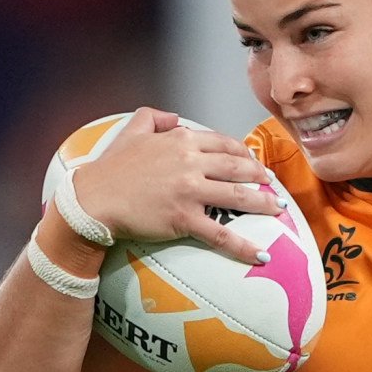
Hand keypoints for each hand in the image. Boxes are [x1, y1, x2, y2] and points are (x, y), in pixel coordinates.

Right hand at [68, 109, 276, 263]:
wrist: (93, 199)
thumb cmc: (110, 168)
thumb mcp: (132, 130)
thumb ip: (155, 117)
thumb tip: (176, 118)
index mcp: (181, 140)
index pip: (224, 144)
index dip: (244, 154)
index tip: (253, 162)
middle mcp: (191, 162)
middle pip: (238, 168)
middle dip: (260, 176)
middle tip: (272, 184)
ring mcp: (190, 191)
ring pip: (238, 197)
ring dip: (264, 204)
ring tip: (278, 209)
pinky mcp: (185, 218)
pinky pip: (221, 234)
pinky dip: (244, 246)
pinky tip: (261, 255)